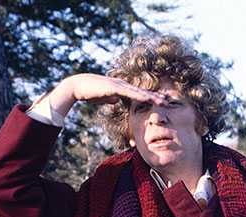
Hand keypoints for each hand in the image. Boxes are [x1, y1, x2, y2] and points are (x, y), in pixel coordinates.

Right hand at [47, 73, 166, 117]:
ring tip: (163, 101)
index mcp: (122, 88)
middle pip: (142, 92)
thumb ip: (112, 98)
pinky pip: (130, 93)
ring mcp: (119, 85)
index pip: (139, 94)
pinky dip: (140, 96)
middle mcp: (123, 85)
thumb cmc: (90, 92)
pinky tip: (148, 99)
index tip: (160, 102)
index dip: (150, 98)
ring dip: (152, 97)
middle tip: (168, 102)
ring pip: (139, 92)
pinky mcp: (114, 87)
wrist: (77, 86)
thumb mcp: (104, 97)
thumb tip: (116, 100)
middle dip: (155, 97)